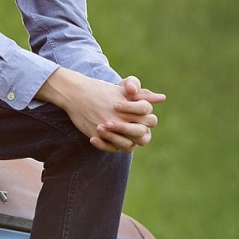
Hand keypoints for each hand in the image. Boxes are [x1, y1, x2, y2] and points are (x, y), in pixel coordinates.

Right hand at [36, 69, 164, 152]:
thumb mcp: (123, 90)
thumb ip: (144, 95)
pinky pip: (112, 148)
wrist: (76, 93)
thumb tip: (162, 98)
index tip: (132, 115)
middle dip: (137, 131)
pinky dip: (111, 146)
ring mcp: (110, 128)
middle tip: (126, 126)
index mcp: (132, 106)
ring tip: (117, 134)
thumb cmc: (101, 90)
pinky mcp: (98, 135)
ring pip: (129, 144)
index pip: (149, 119)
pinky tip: (106, 139)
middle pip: (142, 133)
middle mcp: (122, 118)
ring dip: (125, 140)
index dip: (143, 119)